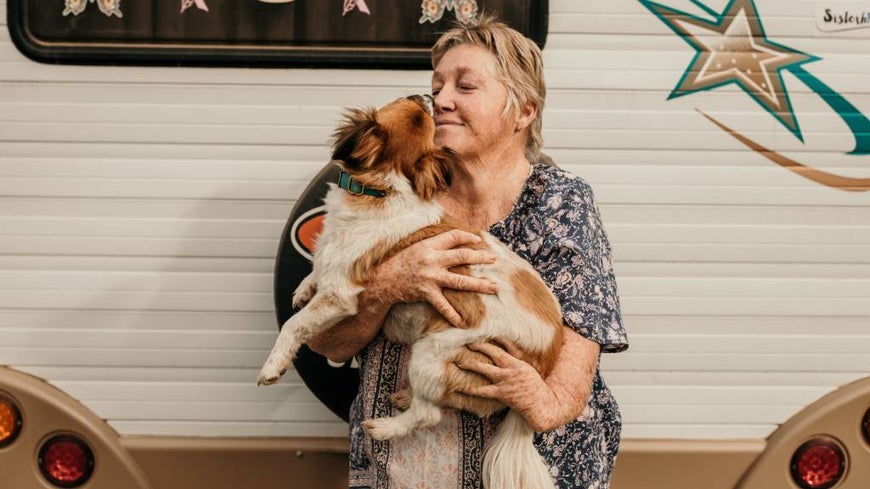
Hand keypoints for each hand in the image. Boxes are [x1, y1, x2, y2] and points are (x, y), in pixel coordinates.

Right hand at [373, 229, 498, 326]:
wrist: (382, 280)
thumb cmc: (400, 263)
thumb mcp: (416, 248)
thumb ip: (433, 245)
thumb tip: (453, 241)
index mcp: (429, 245)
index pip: (453, 237)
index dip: (468, 237)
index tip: (479, 240)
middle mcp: (432, 259)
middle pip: (463, 256)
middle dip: (481, 257)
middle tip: (495, 259)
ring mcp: (431, 277)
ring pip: (461, 281)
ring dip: (479, 284)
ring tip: (494, 287)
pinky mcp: (427, 292)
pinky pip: (444, 305)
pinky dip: (453, 315)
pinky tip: (463, 322)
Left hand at [454, 340, 558, 430]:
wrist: (541, 404)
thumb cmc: (536, 387)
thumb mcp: (529, 369)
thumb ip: (519, 359)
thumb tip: (511, 349)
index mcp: (518, 361)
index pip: (505, 344)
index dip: (494, 338)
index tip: (483, 332)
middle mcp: (510, 368)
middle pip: (492, 353)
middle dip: (479, 346)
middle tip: (466, 341)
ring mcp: (504, 380)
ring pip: (484, 368)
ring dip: (470, 364)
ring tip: (458, 361)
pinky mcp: (501, 393)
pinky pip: (482, 390)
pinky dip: (470, 389)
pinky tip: (459, 387)